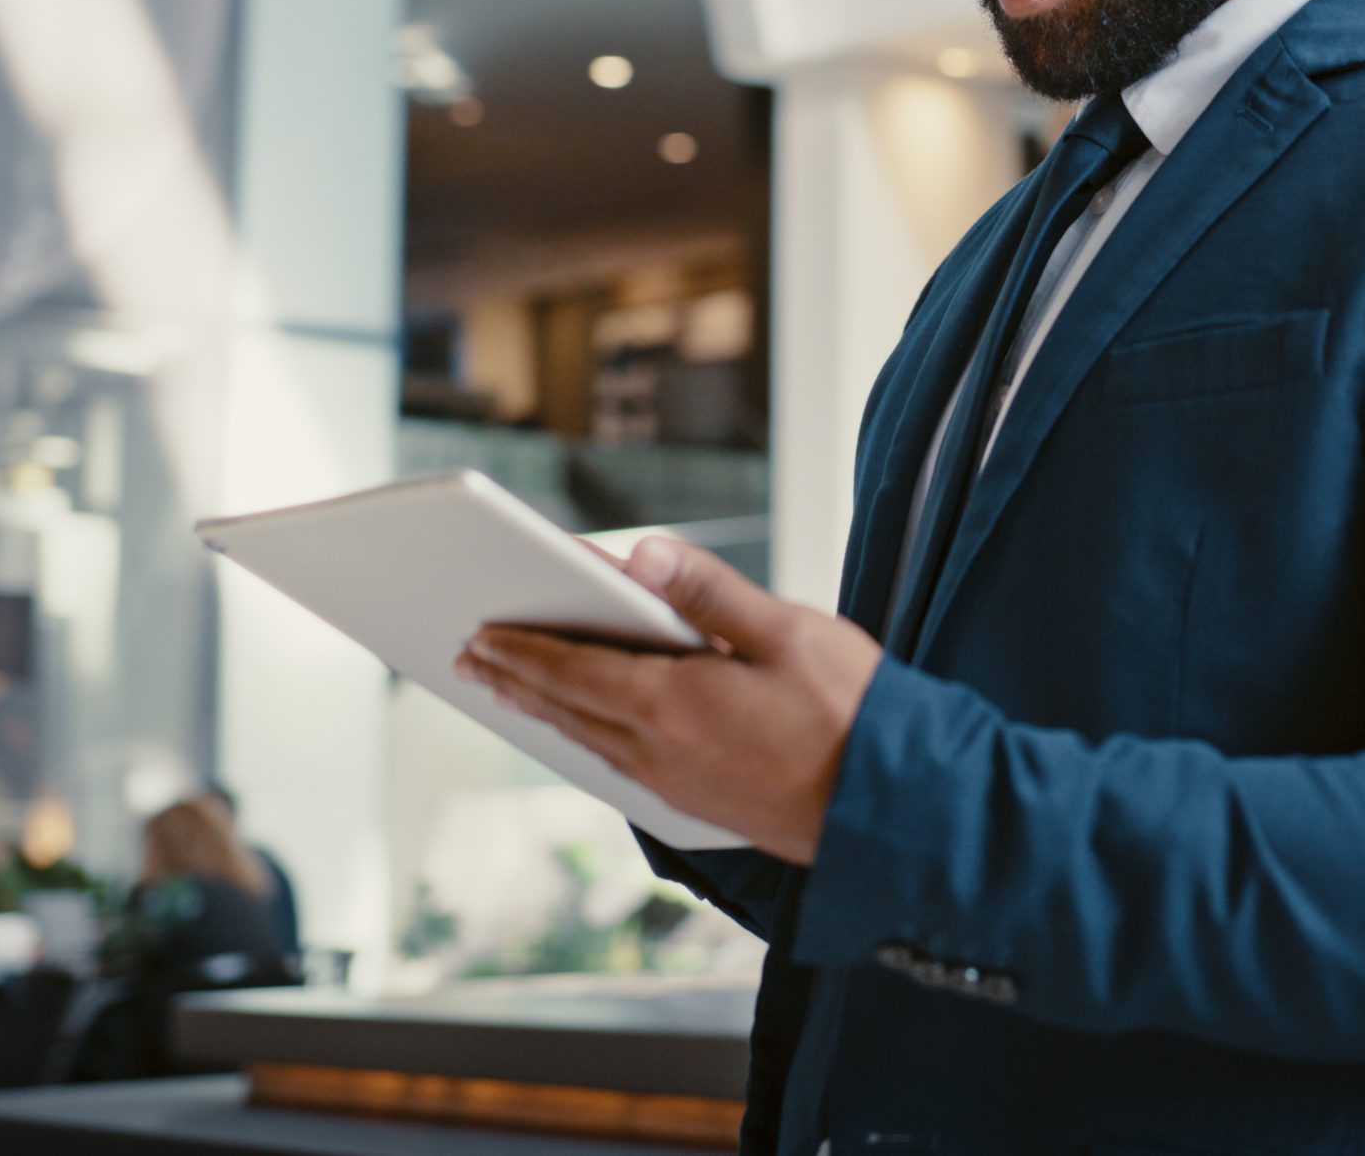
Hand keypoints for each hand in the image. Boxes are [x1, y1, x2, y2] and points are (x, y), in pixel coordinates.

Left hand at [456, 537, 883, 865]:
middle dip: (515, 678)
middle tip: (470, 658)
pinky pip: (618, 766)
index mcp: (673, 702)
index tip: (481, 632)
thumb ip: (711, 592)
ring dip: (543, 712)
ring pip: (589, 741)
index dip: (523, 648)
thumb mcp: (789, 632)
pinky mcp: (698, 805)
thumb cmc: (854, 714)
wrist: (894, 811)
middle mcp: (659, 751)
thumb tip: (644, 554)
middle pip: (567, 708)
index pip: (574, 669)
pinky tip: (585, 736)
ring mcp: (676, 784)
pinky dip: (585, 741)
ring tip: (508, 692)